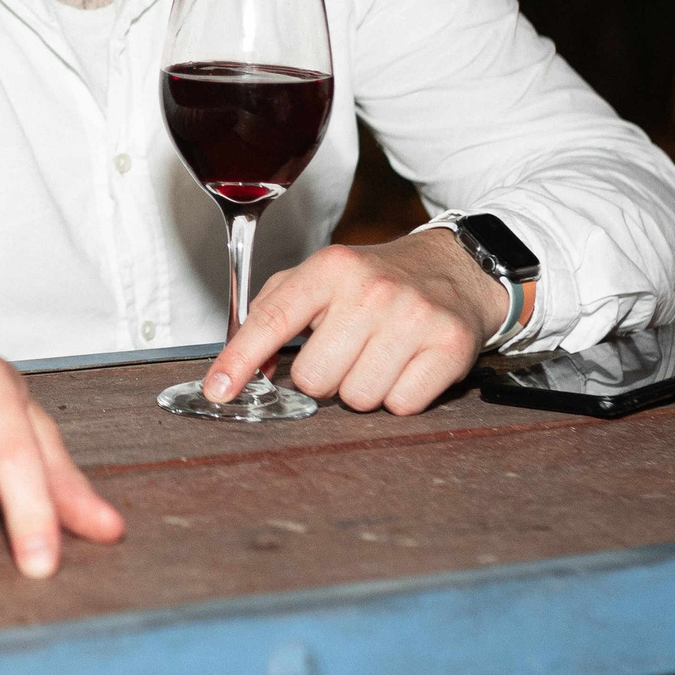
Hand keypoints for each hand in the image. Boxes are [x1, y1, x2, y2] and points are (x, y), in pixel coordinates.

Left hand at [204, 229, 509, 414]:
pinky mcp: (449, 346)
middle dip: (323, 376)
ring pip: (357, 398)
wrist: (456, 269)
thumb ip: (275, 312)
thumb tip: (251, 367)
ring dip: (363, 388)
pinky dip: (401, 396)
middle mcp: (371, 290)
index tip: (218, 391)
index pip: (273, 320)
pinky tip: (407, 366)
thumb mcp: (322, 276)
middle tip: (346, 352)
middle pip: (313, 377)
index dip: (239, 360)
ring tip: (378, 356)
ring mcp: (413, 317)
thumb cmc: (378, 280)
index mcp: (330, 268)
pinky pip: (402, 406)